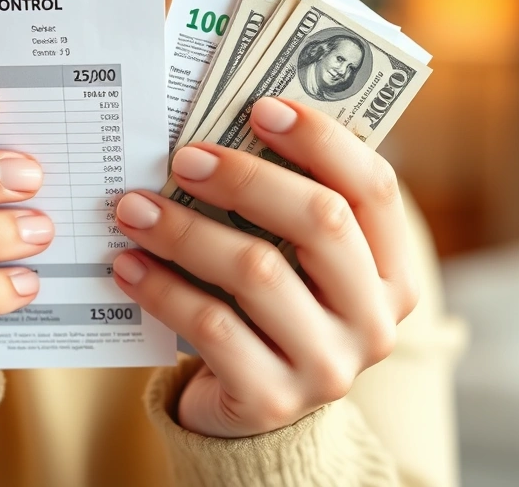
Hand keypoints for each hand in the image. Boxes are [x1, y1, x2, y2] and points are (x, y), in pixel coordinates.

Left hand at [112, 96, 417, 437]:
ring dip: (184, 229)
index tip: (260, 108)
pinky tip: (127, 264)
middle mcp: (373, 320)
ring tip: (133, 208)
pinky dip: (161, 287)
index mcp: (392, 273)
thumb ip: (281, 210)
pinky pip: (210, 325)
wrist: (248, 410)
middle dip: (245, 178)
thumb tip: (217, 133)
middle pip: (320, 221)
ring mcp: (327, 366)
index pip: (373, 189)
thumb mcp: (293, 265)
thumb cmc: (268, 313)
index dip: (321, 140)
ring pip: (256, 271)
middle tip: (184, 158)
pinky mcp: (270, 398)